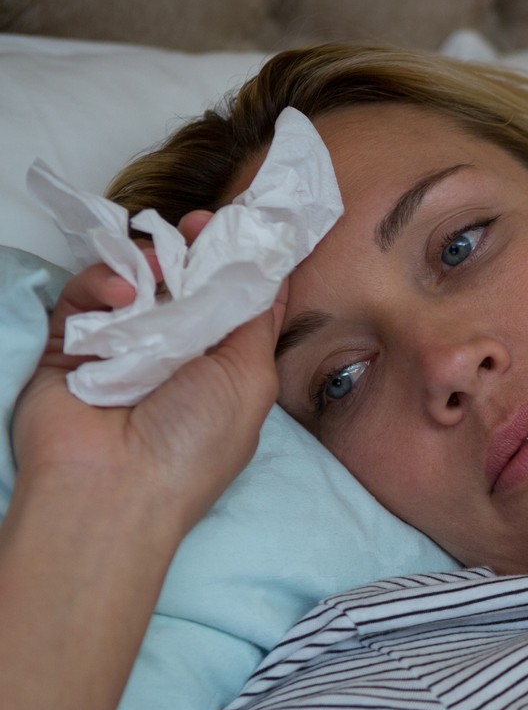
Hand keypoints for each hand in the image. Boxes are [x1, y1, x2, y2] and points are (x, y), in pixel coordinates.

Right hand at [11, 211, 285, 535]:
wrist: (112, 486)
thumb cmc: (194, 442)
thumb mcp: (250, 379)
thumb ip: (258, 323)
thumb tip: (274, 275)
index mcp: (221, 365)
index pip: (229, 298)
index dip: (234, 260)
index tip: (237, 225)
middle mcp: (172, 353)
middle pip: (181, 281)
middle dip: (190, 248)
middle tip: (193, 224)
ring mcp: (121, 345)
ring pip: (133, 280)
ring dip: (147, 264)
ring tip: (157, 271)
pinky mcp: (71, 341)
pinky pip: (86, 294)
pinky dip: (102, 284)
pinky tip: (121, 296)